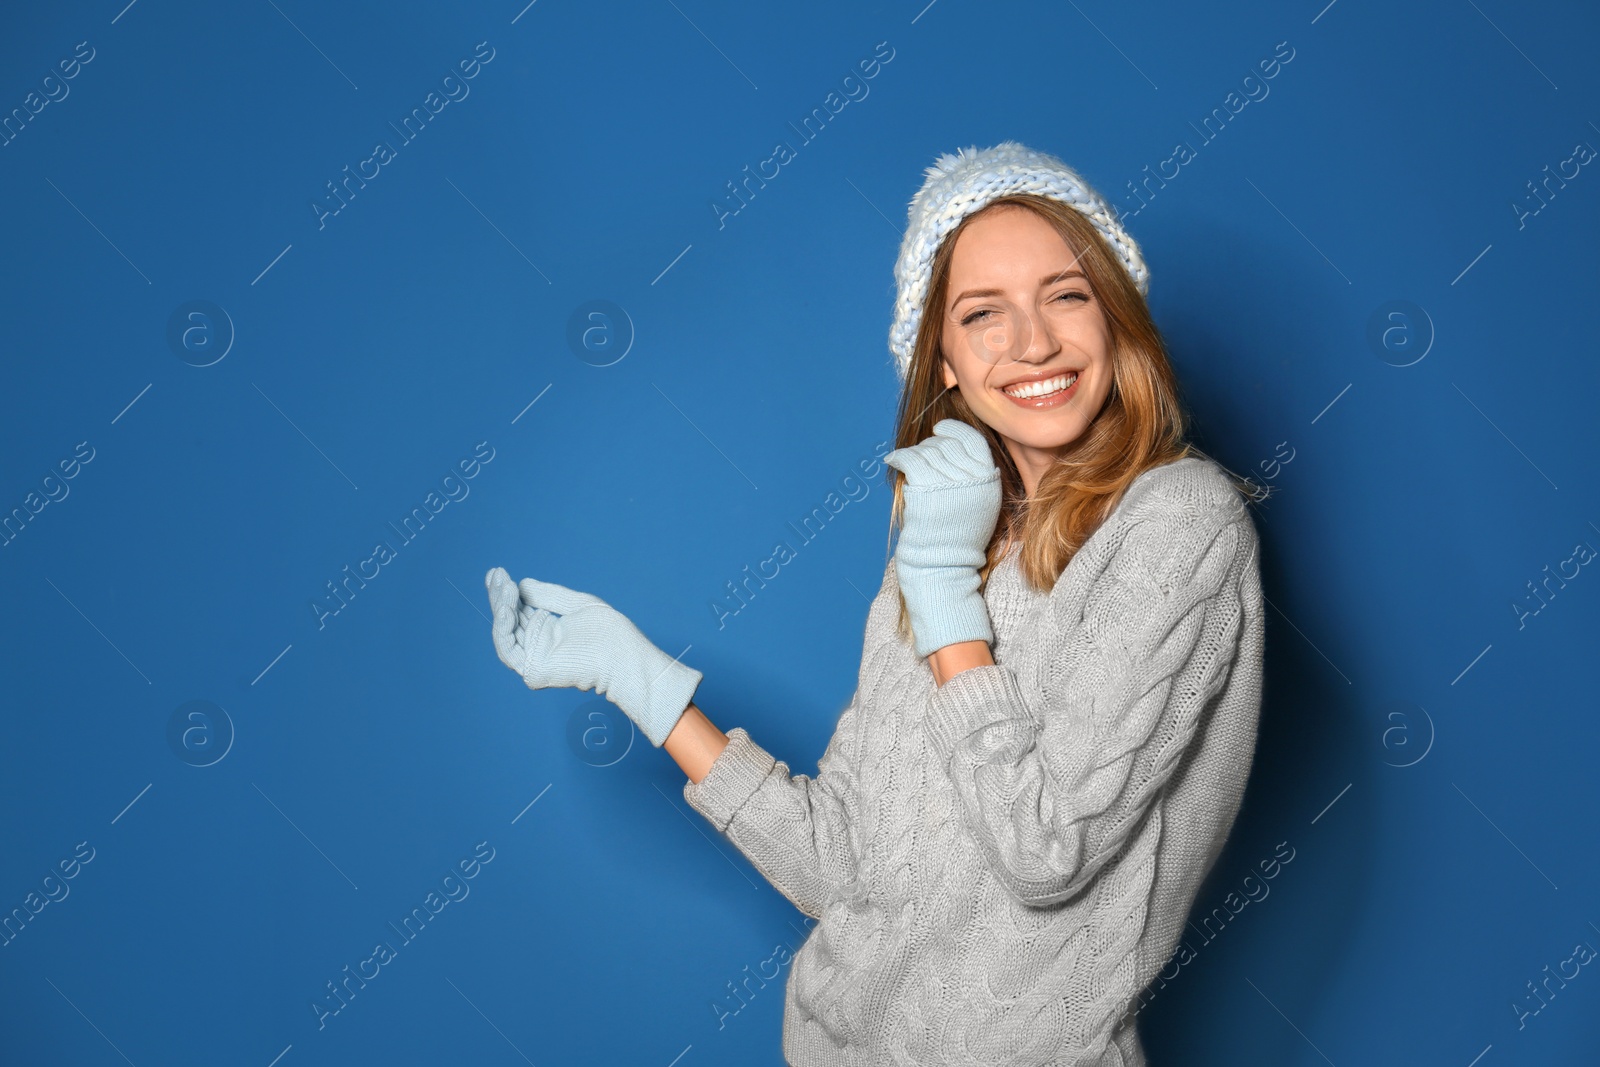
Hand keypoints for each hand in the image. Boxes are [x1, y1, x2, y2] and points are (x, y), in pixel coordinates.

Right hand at [484, 566, 702, 746]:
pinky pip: (509, 650)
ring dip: (501, 608)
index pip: (519, 610)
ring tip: (504, 587)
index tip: (497, 572)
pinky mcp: (534, 671)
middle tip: (495, 574)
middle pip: (509, 620)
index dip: (506, 592)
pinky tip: (506, 609)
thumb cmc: (610, 634)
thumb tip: (523, 583)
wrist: (624, 656)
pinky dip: (503, 630)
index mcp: (548, 631)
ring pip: (506, 634)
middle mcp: (538, 645)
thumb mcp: (578, 605)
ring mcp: (535, 659)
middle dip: (500, 596)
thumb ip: (551, 595)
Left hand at [883, 418, 1001, 657]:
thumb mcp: (980, 503)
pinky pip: (910, 460)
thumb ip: (973, 476)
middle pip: (946, 445)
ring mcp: (949, 484)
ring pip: (927, 452)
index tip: (940, 429)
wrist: (945, 564)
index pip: (973, 440)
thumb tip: (951, 445)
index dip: (954, 430)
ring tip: (907, 462)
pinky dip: (898, 457)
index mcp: (989, 480)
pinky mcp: (927, 490)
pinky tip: (892, 460)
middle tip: (919, 453)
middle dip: (929, 445)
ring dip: (914, 454)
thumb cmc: (958, 537)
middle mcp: (972, 479)